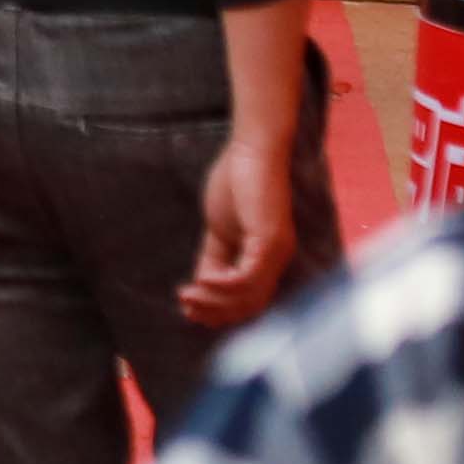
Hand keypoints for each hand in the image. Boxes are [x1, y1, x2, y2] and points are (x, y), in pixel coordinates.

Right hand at [183, 125, 300, 328]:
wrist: (251, 151)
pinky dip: (223, 284)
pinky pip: (247, 277)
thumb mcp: (220, 228)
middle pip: (250, 305)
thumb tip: (202, 284)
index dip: (219, 310)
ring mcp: (277, 251)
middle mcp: (278, 259)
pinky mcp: (269, 240)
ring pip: (249, 296)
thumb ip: (217, 257)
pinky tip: (200, 280)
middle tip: (185, 308)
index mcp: (268, 257)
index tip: (188, 310)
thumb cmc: (237, 183)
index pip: (248, 299)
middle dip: (215, 312)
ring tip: (186, 295)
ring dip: (215, 301)